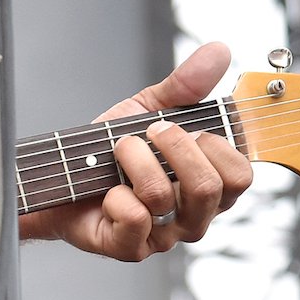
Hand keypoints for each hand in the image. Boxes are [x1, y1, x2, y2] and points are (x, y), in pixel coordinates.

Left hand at [46, 42, 252, 261]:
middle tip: (149, 132)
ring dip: (136, 162)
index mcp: (208, 185)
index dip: (218, 147)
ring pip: (166, 197)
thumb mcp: (148, 108)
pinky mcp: (130, 248)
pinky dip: (116, 197)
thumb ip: (186, 85)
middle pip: (209, 187)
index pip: (240, 175)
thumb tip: (219, 50)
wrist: (59, 174)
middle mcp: (193, 215)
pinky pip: (135, 220)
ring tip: (119, 151)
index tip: (188, 128)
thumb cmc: (109, 149)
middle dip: (174, 147)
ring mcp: (163, 235)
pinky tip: (107, 191)